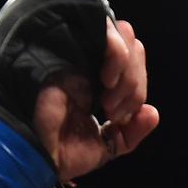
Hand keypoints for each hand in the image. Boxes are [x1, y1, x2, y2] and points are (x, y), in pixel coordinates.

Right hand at [33, 20, 157, 182]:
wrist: (35, 153)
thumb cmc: (62, 152)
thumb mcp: (105, 147)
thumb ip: (131, 133)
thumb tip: (152, 113)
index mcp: (101, 82)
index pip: (135, 65)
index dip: (138, 88)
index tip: (122, 118)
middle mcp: (93, 64)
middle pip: (134, 48)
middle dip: (135, 85)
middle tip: (116, 113)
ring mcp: (82, 53)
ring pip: (126, 38)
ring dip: (128, 76)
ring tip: (109, 104)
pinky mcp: (71, 48)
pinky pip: (109, 35)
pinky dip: (118, 58)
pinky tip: (107, 81)